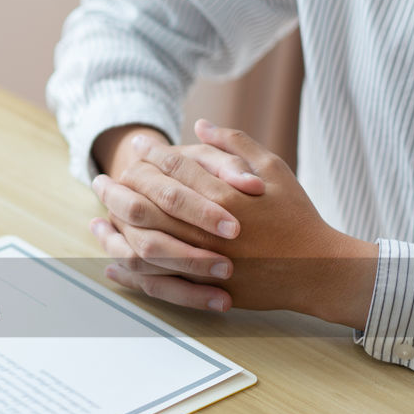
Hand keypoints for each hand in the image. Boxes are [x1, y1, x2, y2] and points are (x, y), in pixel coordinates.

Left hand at [101, 121, 378, 327]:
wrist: (317, 269)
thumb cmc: (297, 217)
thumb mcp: (274, 170)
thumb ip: (235, 146)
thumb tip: (200, 125)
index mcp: (223, 196)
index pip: (174, 171)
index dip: (151, 158)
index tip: (135, 149)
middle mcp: (206, 229)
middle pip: (147, 207)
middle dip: (118, 193)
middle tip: (100, 182)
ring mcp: (202, 261)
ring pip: (144, 246)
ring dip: (115, 233)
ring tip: (96, 221)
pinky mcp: (202, 288)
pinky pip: (155, 281)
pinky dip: (130, 272)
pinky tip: (112, 263)